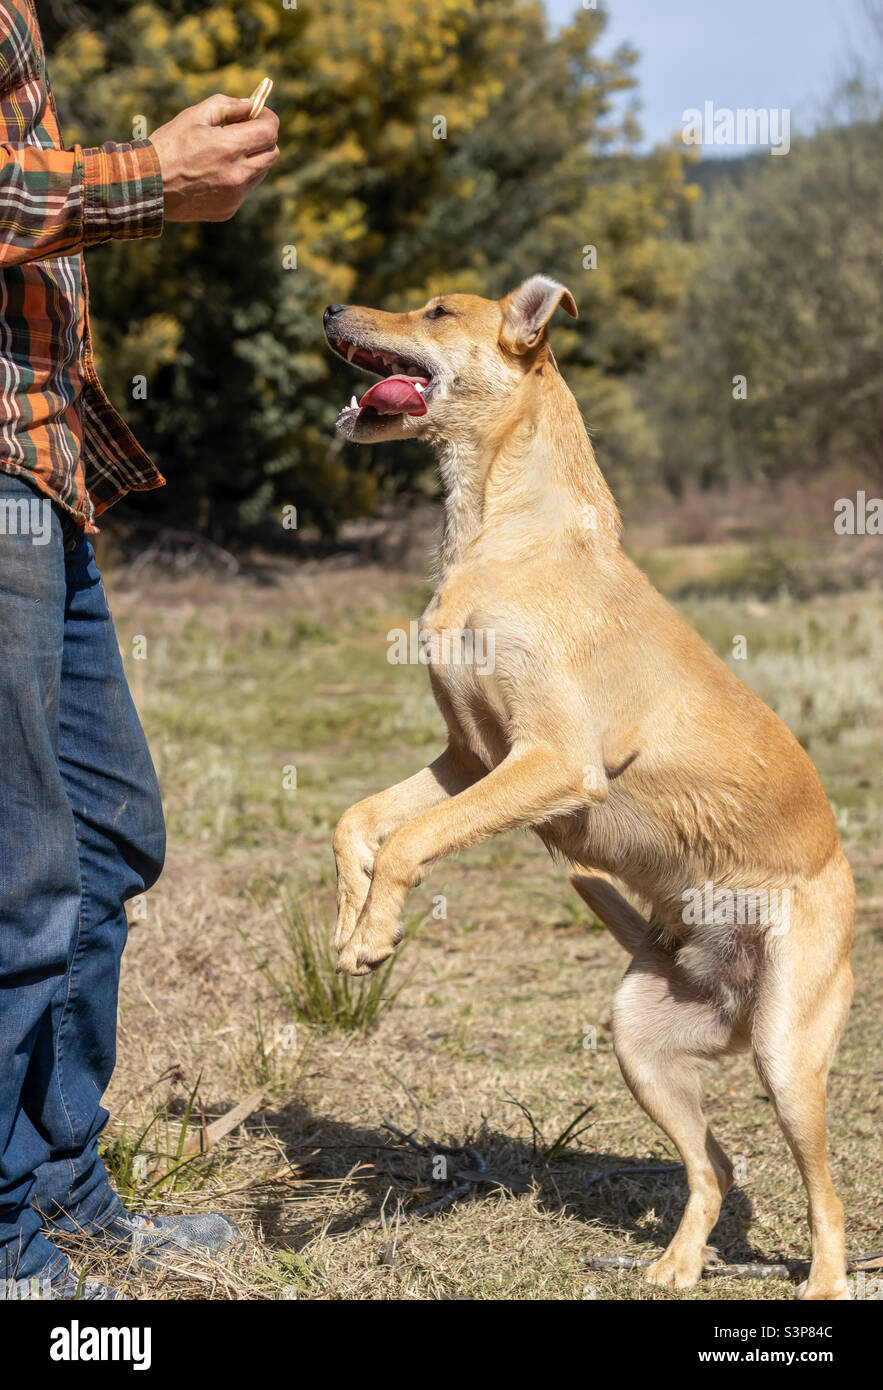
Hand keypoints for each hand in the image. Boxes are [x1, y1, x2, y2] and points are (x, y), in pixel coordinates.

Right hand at [148, 94, 279, 222]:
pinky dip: (238, 177)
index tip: (258, 113)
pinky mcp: (228, 210)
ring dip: (252, 158)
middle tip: (245, 130)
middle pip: (272, 153)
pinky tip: (215, 172)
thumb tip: (250, 105)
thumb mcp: (194, 116)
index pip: (270, 131)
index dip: (268, 118)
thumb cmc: (168, 145)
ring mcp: (234, 196)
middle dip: (263, 138)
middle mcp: (237, 174)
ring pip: (261, 172)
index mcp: (228, 147)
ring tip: (225, 152)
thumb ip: (227, 106)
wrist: (147, 186)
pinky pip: (245, 189)